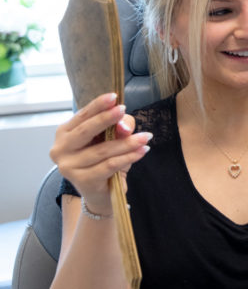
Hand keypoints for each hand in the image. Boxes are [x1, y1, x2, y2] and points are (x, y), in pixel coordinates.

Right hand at [49, 93, 150, 213]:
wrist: (101, 191)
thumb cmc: (104, 159)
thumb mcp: (111, 138)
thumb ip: (117, 127)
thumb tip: (123, 125)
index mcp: (64, 133)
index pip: (81, 116)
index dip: (97, 105)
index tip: (114, 96)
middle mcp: (60, 149)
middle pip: (85, 130)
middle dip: (107, 119)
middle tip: (124, 110)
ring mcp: (68, 167)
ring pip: (102, 150)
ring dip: (128, 142)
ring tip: (146, 137)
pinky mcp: (82, 181)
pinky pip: (109, 165)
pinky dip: (128, 157)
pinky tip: (142, 150)